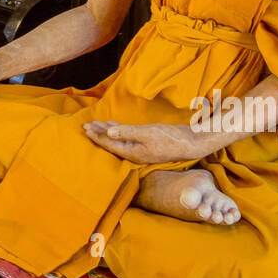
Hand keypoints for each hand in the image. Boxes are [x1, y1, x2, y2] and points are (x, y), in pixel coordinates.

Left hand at [82, 120, 211, 163]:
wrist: (191, 143)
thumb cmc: (170, 139)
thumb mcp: (147, 133)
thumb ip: (127, 133)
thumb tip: (108, 133)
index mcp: (133, 152)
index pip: (109, 144)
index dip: (97, 136)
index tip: (85, 128)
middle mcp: (135, 152)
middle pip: (112, 143)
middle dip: (98, 134)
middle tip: (85, 126)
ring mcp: (141, 148)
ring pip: (119, 139)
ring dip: (107, 131)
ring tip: (96, 125)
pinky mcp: (147, 143)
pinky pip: (128, 137)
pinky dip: (119, 130)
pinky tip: (114, 126)